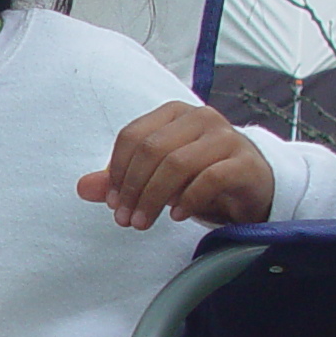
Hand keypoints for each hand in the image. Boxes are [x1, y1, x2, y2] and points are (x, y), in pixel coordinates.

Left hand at [76, 101, 275, 228]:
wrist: (253, 188)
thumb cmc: (200, 178)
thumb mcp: (157, 178)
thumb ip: (121, 180)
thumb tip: (82, 188)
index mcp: (173, 114)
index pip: (133, 136)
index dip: (116, 171)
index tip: (112, 202)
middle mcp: (200, 118)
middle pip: (152, 150)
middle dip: (132, 188)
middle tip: (125, 219)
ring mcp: (225, 137)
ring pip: (177, 163)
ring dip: (153, 198)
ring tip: (143, 223)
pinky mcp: (244, 162)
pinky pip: (210, 178)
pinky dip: (188, 199)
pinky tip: (176, 216)